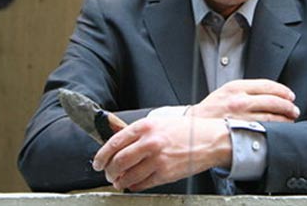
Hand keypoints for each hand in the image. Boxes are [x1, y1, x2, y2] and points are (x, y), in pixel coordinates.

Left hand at [92, 116, 229, 191]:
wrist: (209, 139)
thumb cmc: (184, 130)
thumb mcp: (158, 122)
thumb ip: (137, 131)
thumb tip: (114, 139)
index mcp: (145, 127)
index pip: (113, 143)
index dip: (101, 156)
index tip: (97, 163)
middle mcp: (149, 142)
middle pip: (118, 162)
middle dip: (108, 171)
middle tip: (107, 173)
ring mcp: (157, 159)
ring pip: (128, 176)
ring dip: (119, 181)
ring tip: (119, 181)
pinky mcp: (165, 174)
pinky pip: (141, 184)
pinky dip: (133, 186)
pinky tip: (133, 183)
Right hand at [189, 78, 298, 121]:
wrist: (196, 127)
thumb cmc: (210, 110)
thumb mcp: (225, 91)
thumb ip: (244, 89)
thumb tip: (268, 92)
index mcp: (236, 87)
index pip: (267, 85)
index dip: (282, 90)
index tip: (289, 95)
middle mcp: (240, 101)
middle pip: (273, 101)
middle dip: (287, 105)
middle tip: (294, 109)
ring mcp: (242, 117)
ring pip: (272, 116)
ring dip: (285, 118)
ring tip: (291, 119)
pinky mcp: (242, 131)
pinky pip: (265, 129)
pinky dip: (276, 129)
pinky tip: (281, 129)